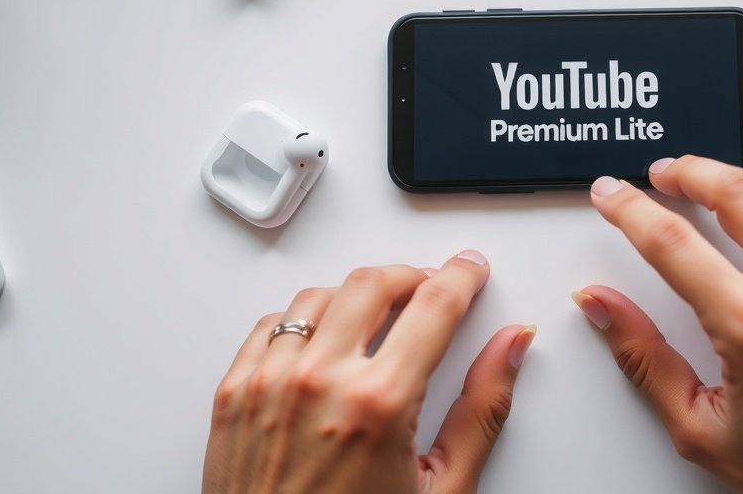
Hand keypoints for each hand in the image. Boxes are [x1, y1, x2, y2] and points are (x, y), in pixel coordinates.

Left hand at [202, 251, 535, 493]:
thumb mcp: (443, 489)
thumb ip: (482, 408)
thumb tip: (511, 347)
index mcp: (379, 403)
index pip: (434, 304)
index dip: (462, 276)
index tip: (470, 270)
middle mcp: (318, 382)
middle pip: (374, 282)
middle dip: (411, 276)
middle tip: (430, 288)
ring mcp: (267, 384)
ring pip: (319, 295)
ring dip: (356, 294)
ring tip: (378, 315)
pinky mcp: (231, 395)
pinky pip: (270, 325)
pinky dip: (303, 319)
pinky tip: (323, 339)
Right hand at [576, 101, 742, 492]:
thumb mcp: (703, 428)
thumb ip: (643, 359)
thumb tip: (599, 306)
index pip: (669, 241)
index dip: (628, 209)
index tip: (612, 195)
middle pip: (724, 193)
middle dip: (678, 175)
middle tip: (656, 177)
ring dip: (729, 170)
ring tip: (703, 171)